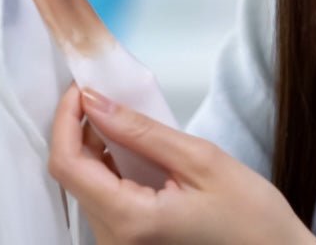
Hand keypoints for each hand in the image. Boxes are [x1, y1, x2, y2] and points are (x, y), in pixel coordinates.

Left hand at [48, 84, 315, 244]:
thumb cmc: (249, 217)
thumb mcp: (199, 159)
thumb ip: (141, 131)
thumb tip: (96, 102)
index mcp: (129, 222)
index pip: (68, 165)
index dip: (66, 119)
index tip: (82, 87)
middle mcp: (114, 242)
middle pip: (72, 175)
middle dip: (79, 127)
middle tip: (103, 90)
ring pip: (86, 185)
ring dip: (95, 145)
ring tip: (121, 115)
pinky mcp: (130, 242)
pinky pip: (104, 197)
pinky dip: (109, 165)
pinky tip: (131, 145)